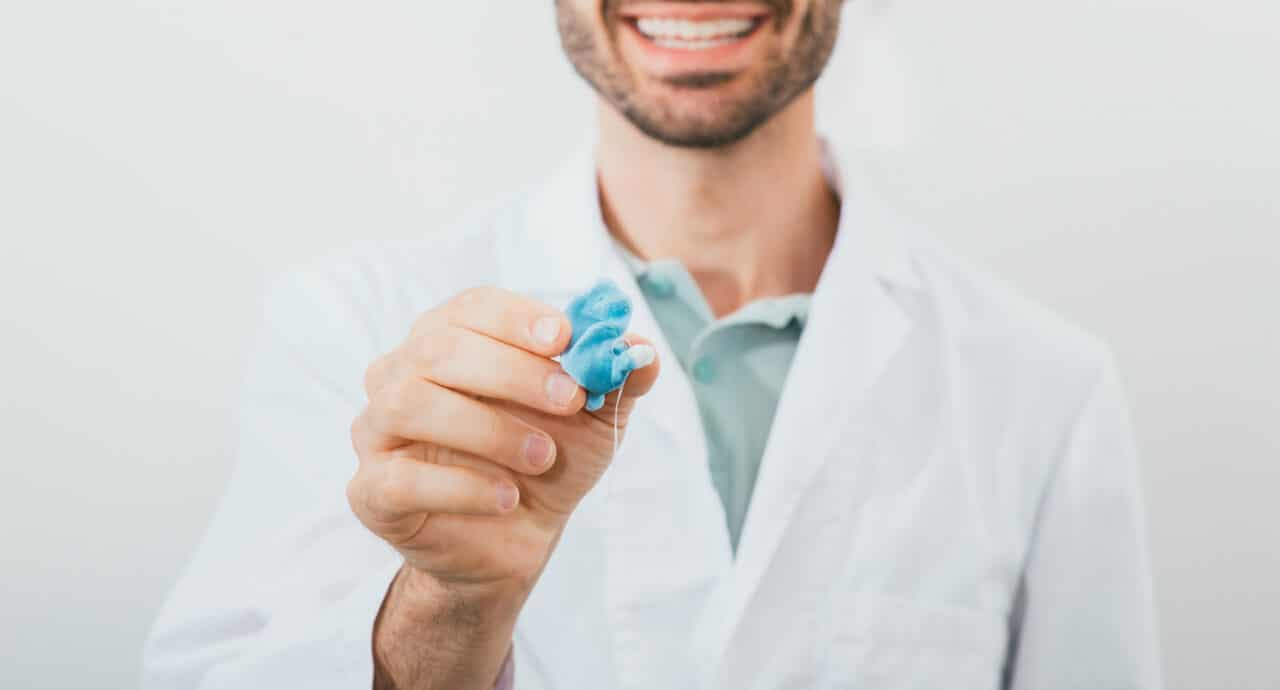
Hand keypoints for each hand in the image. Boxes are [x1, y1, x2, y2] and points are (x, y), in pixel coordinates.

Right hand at [348, 284, 659, 591]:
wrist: (517, 540)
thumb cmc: (545, 459)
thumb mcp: (597, 419)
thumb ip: (618, 379)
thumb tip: (642, 349)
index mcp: (450, 341)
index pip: (472, 307)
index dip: (518, 318)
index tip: (566, 339)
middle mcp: (401, 374)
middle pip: (439, 348)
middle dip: (513, 370)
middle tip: (571, 399)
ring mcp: (377, 432)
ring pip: (410, 403)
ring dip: (488, 427)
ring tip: (542, 456)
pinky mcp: (370, 492)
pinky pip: (399, 478)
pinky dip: (461, 486)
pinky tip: (506, 497)